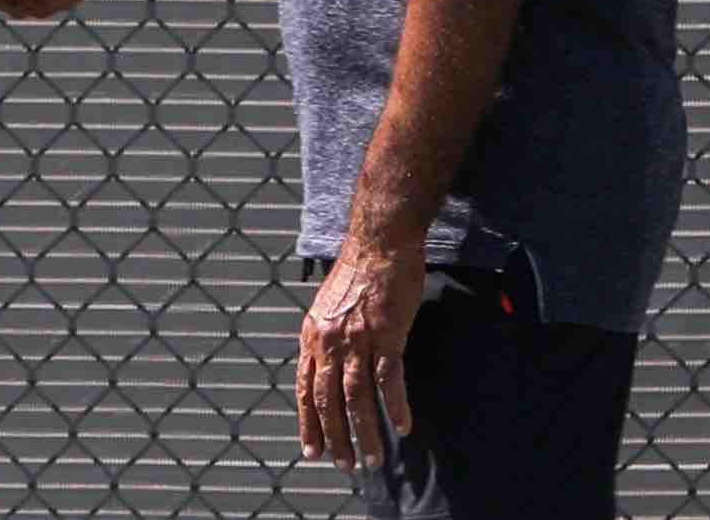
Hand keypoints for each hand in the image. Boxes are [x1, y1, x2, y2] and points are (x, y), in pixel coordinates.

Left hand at [297, 248, 418, 471]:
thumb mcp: (327, 308)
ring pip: (356, 397)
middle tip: (345, 465)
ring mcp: (357, 339)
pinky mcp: (387, 334)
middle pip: (328, 400)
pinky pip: (389, 378)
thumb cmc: (357, 274)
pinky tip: (403, 427)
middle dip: (335, 437)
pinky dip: (395, 405)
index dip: (308, 423)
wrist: (378, 244)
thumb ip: (324, 338)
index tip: (312, 451)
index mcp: (313, 336)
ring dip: (365, 432)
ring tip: (373, 458)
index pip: (306, 389)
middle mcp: (329, 341)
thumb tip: (323, 365)